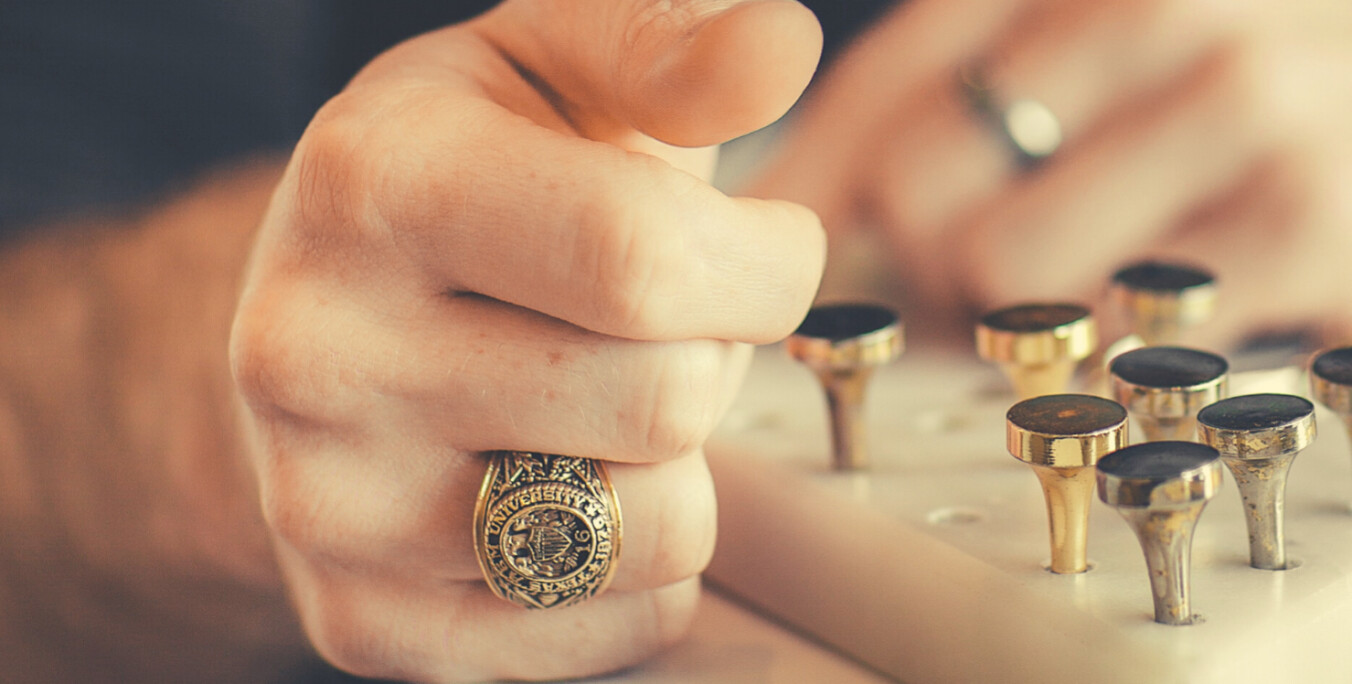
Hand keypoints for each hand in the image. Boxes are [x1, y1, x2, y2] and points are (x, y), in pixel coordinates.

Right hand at [229, 1, 822, 679]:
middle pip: (666, 402)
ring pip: (655, 534)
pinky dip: (644, 565)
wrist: (326, 311)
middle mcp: (319, 353)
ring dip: (683, 467)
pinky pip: (623, 626)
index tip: (766, 248)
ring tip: (608, 401)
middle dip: (720, 357)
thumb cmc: (471, 174)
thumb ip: (670, 47)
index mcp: (376, 184)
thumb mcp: (555, 67)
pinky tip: (573, 480)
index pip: (644, 260)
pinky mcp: (368, 625)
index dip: (765, 263)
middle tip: (662, 326)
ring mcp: (330, 508)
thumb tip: (777, 46)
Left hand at [754, 0, 1351, 344]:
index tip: (793, 263)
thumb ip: (1014, 92)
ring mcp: (1227, 108)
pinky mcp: (1308, 215)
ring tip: (1080, 312)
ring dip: (1010, 324)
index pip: (882, 83)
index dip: (813, 194)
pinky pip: (1134, 330)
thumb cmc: (1330, 63)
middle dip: (909, 273)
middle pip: (914, 190)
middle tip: (959, 302)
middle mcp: (1142, 12)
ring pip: (1001, 271)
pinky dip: (1123, 355)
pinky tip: (1175, 322)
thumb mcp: (1158, 32)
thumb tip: (852, 207)